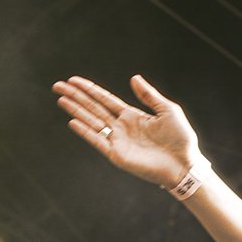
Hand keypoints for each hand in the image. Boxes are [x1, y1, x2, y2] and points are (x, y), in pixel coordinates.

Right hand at [53, 75, 200, 188]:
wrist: (184, 164)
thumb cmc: (181, 139)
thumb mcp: (168, 110)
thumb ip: (149, 95)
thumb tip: (134, 77)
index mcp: (132, 115)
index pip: (105, 99)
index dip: (89, 89)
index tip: (74, 80)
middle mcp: (121, 127)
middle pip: (93, 108)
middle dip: (76, 97)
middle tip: (57, 85)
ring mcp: (118, 141)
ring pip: (92, 122)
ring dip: (76, 111)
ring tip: (61, 99)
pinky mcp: (117, 155)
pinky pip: (98, 141)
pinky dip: (85, 132)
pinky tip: (73, 122)